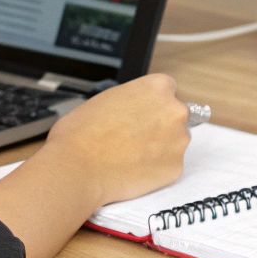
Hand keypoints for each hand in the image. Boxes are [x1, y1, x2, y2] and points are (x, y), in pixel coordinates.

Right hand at [37, 73, 189, 205]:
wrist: (78, 166)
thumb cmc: (82, 132)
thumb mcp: (107, 98)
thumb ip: (132, 100)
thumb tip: (135, 108)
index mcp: (157, 87)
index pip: (167, 90)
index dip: (153, 103)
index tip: (143, 114)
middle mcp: (175, 110)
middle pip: (175, 115)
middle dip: (160, 125)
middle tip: (136, 137)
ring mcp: (179, 140)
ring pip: (175, 141)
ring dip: (161, 147)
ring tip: (132, 156)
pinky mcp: (176, 167)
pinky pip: (170, 166)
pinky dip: (157, 170)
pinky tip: (134, 170)